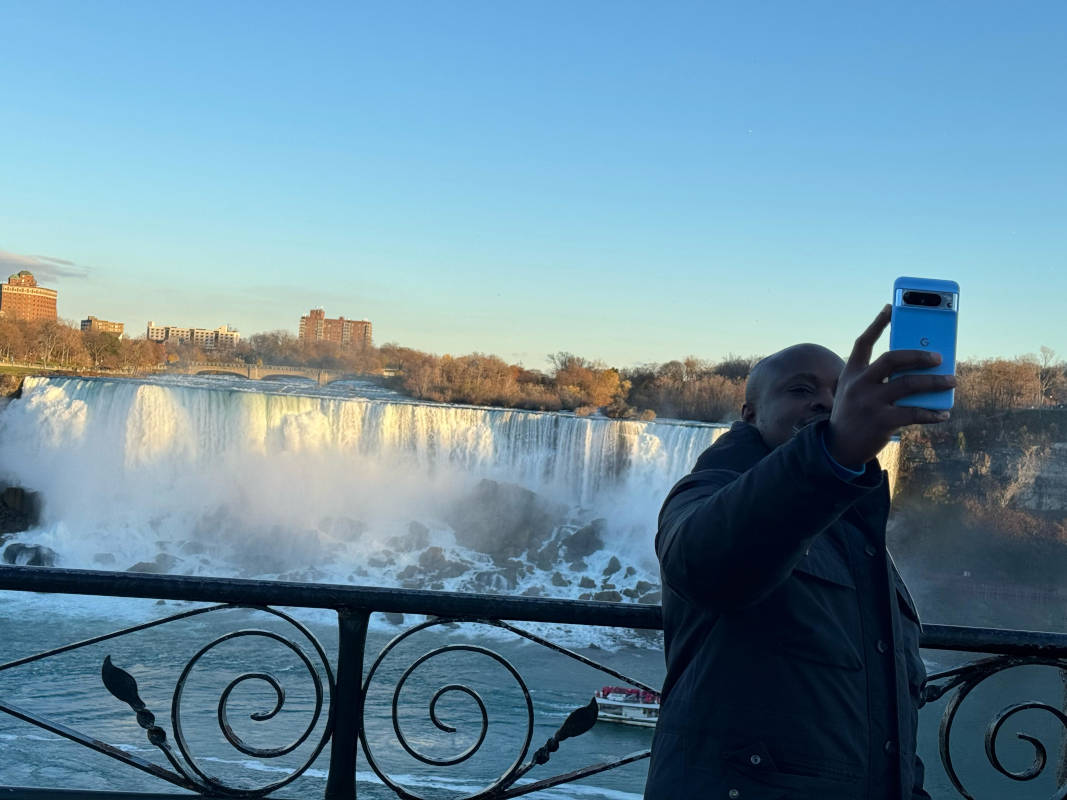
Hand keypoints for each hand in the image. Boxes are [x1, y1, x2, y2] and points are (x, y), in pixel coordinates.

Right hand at [825, 305, 955, 468]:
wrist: (838, 448)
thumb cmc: (853, 415)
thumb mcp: (854, 392)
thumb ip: (876, 378)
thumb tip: (915, 370)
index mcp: (851, 373)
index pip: (864, 342)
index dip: (878, 323)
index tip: (891, 308)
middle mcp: (859, 384)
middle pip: (892, 359)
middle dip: (918, 354)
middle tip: (939, 356)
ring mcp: (870, 403)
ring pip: (908, 384)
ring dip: (934, 382)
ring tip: (951, 381)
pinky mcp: (881, 422)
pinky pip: (913, 413)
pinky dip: (932, 413)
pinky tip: (943, 413)